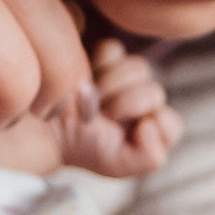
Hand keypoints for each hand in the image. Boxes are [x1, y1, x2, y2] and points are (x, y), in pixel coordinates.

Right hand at [49, 39, 182, 178]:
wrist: (43, 122)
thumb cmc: (80, 145)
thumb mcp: (115, 164)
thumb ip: (149, 157)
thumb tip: (151, 123)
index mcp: (150, 128)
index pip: (170, 124)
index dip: (152, 126)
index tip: (127, 132)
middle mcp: (142, 101)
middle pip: (154, 93)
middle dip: (123, 106)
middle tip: (100, 115)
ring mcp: (126, 76)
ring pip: (139, 69)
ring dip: (110, 85)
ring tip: (90, 98)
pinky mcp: (106, 55)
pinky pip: (114, 50)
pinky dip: (99, 64)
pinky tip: (83, 78)